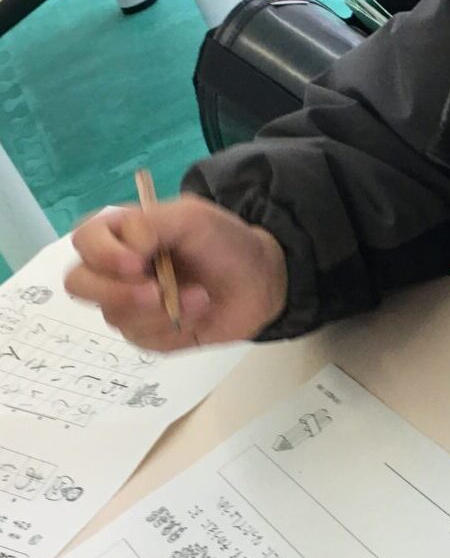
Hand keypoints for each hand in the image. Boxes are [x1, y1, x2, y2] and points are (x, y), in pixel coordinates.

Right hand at [65, 195, 287, 349]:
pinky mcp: (149, 334)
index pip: (84, 241)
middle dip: (117, 292)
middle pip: (80, 285)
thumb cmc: (224, 242)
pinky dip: (174, 327)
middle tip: (156, 293)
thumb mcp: (192, 218)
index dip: (102, 254)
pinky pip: (143, 339)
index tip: (137, 262)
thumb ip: (151, 223)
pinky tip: (199, 311)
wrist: (262, 280)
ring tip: (200, 297)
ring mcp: (129, 305)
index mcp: (121, 235)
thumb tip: (128, 246)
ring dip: (159, 310)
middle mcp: (116, 271)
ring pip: (114, 316)